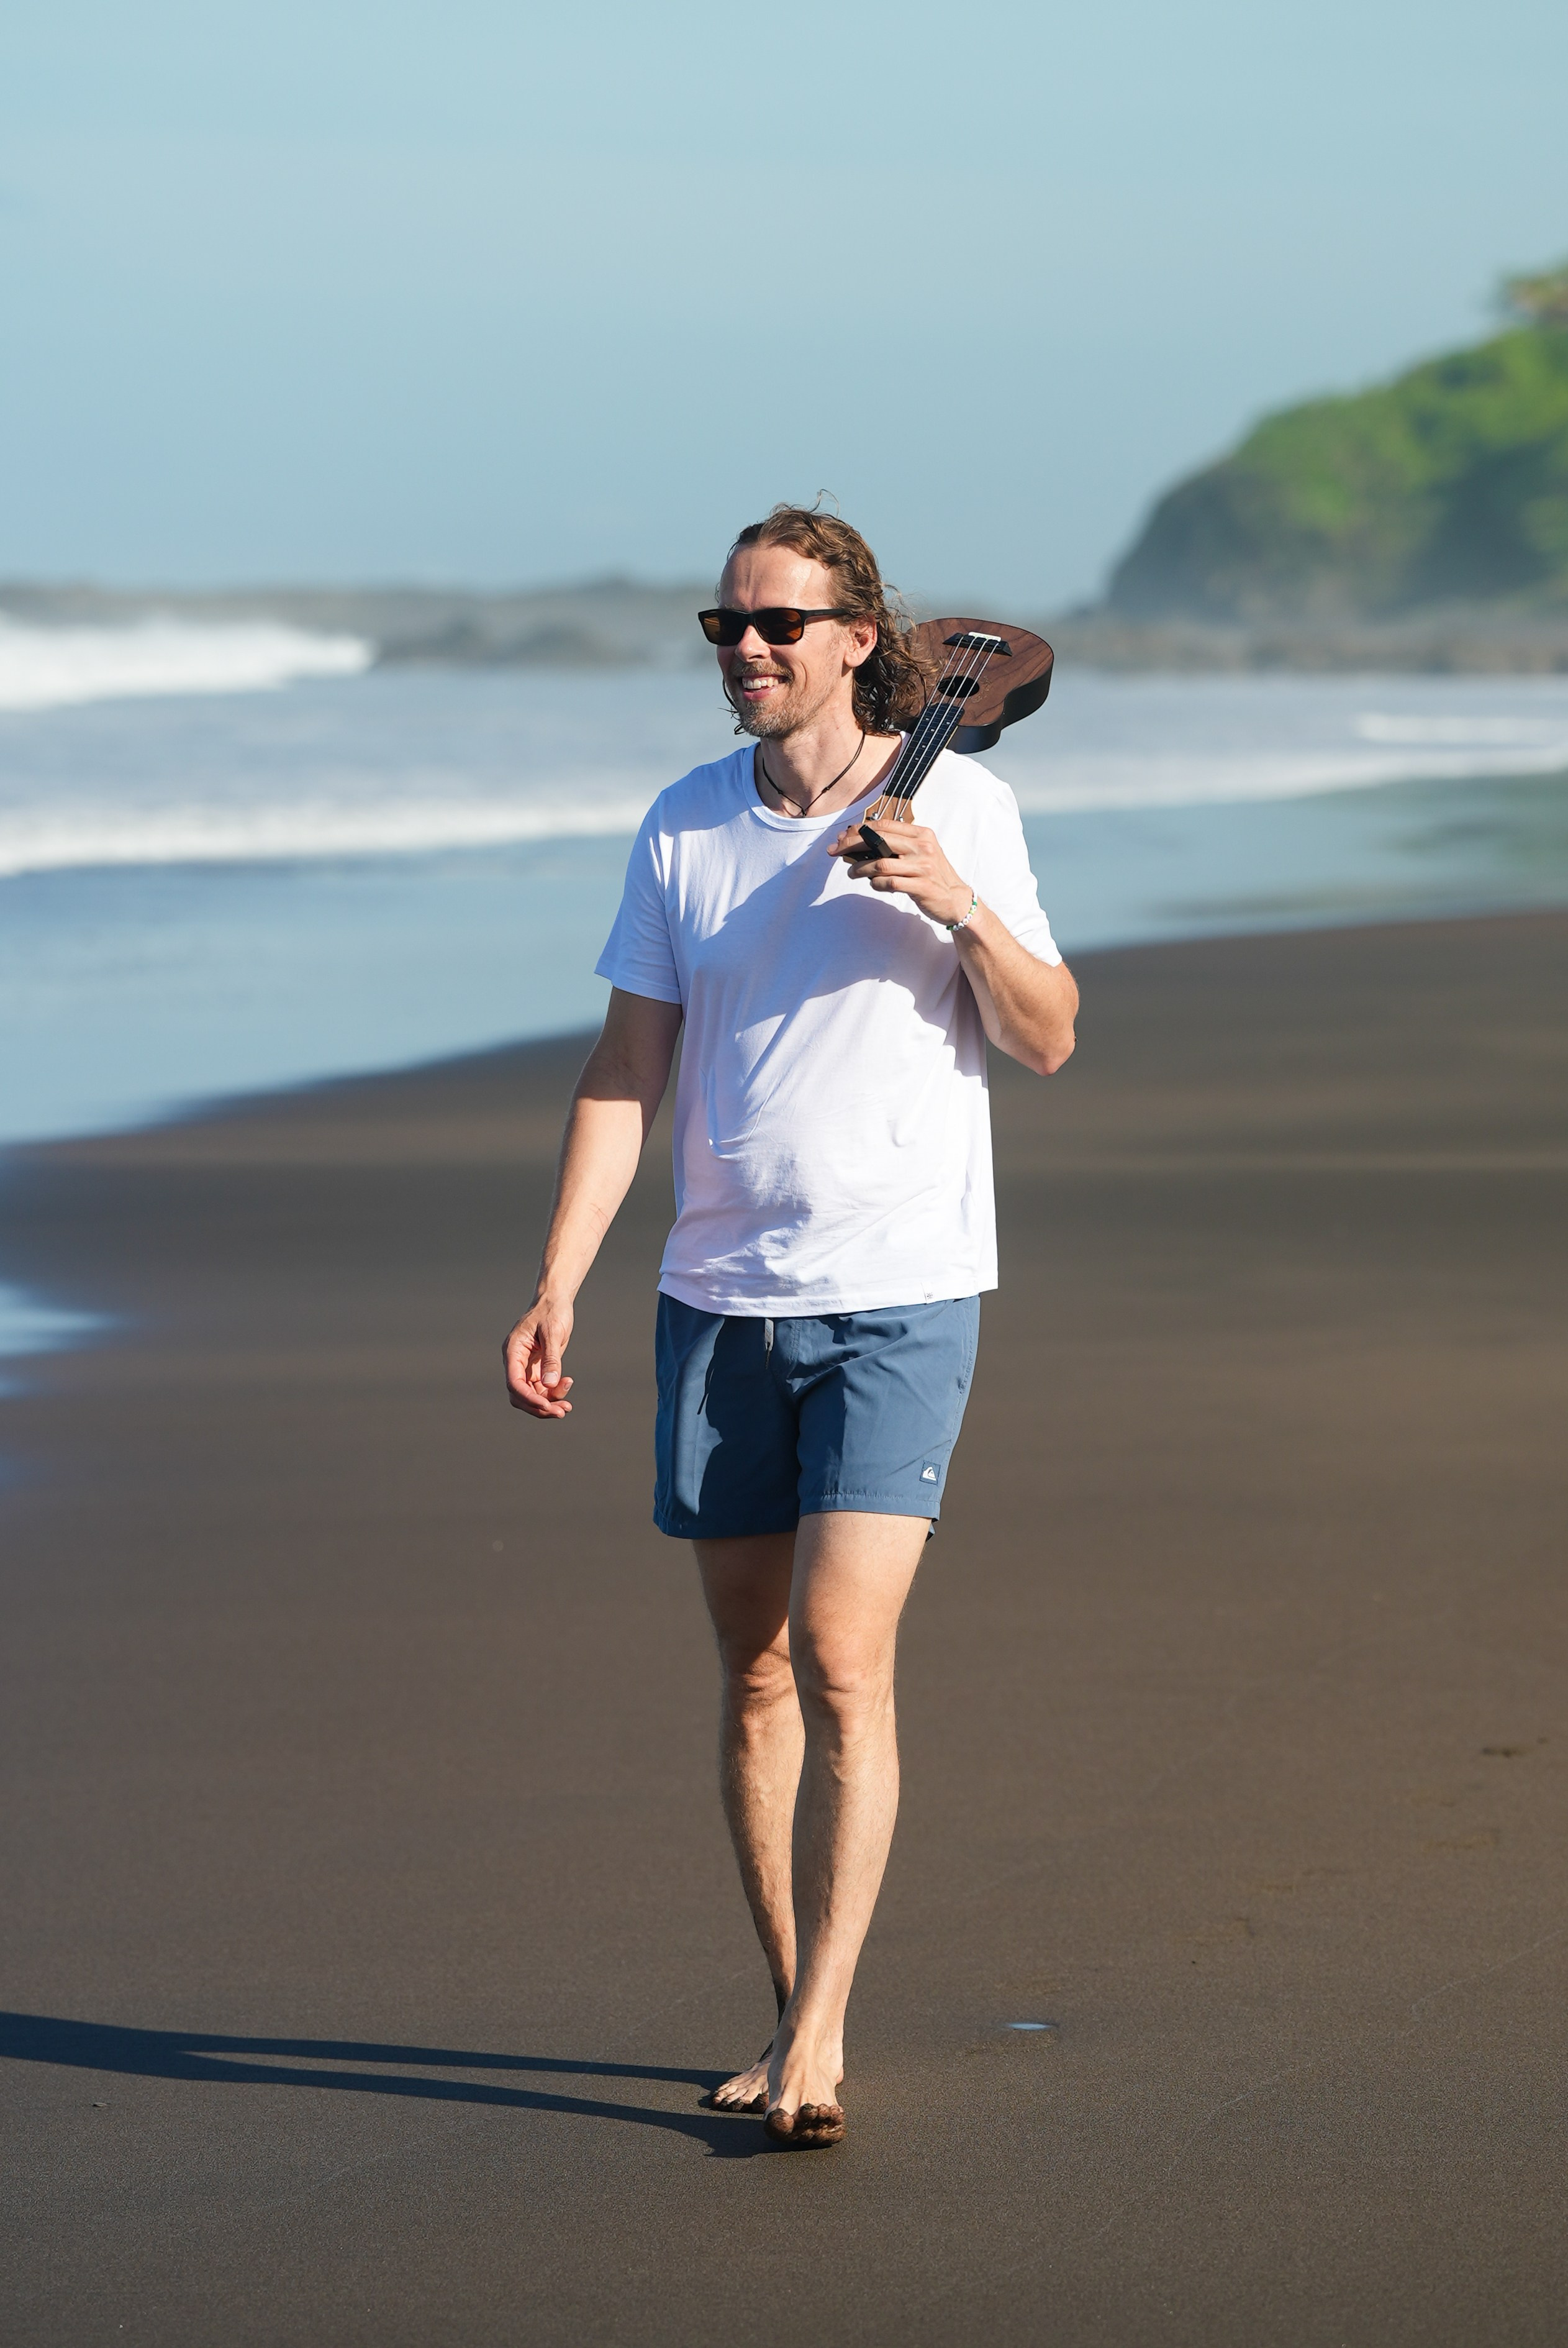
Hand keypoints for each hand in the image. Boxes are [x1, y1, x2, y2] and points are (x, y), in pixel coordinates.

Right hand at [503, 1296, 575, 1418]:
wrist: (556, 1300)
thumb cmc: (552, 1311)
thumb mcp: (553, 1333)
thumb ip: (551, 1358)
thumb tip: (549, 1384)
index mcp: (513, 1351)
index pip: (514, 1383)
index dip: (528, 1398)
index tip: (547, 1406)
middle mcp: (515, 1362)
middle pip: (520, 1395)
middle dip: (539, 1407)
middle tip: (561, 1412)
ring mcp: (525, 1366)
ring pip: (531, 1395)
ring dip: (548, 1403)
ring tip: (567, 1406)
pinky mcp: (537, 1368)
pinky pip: (542, 1389)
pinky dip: (553, 1393)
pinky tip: (567, 1385)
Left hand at [827, 818, 972, 926]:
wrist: (955, 900)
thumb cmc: (932, 876)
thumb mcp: (919, 853)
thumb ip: (895, 846)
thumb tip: (858, 843)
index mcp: (921, 834)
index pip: (883, 825)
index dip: (859, 830)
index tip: (842, 837)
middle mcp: (923, 847)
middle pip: (878, 840)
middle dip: (851, 845)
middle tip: (836, 851)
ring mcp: (923, 867)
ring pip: (880, 863)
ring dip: (860, 869)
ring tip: (852, 873)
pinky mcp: (921, 886)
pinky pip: (889, 883)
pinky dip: (876, 884)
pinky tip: (873, 884)